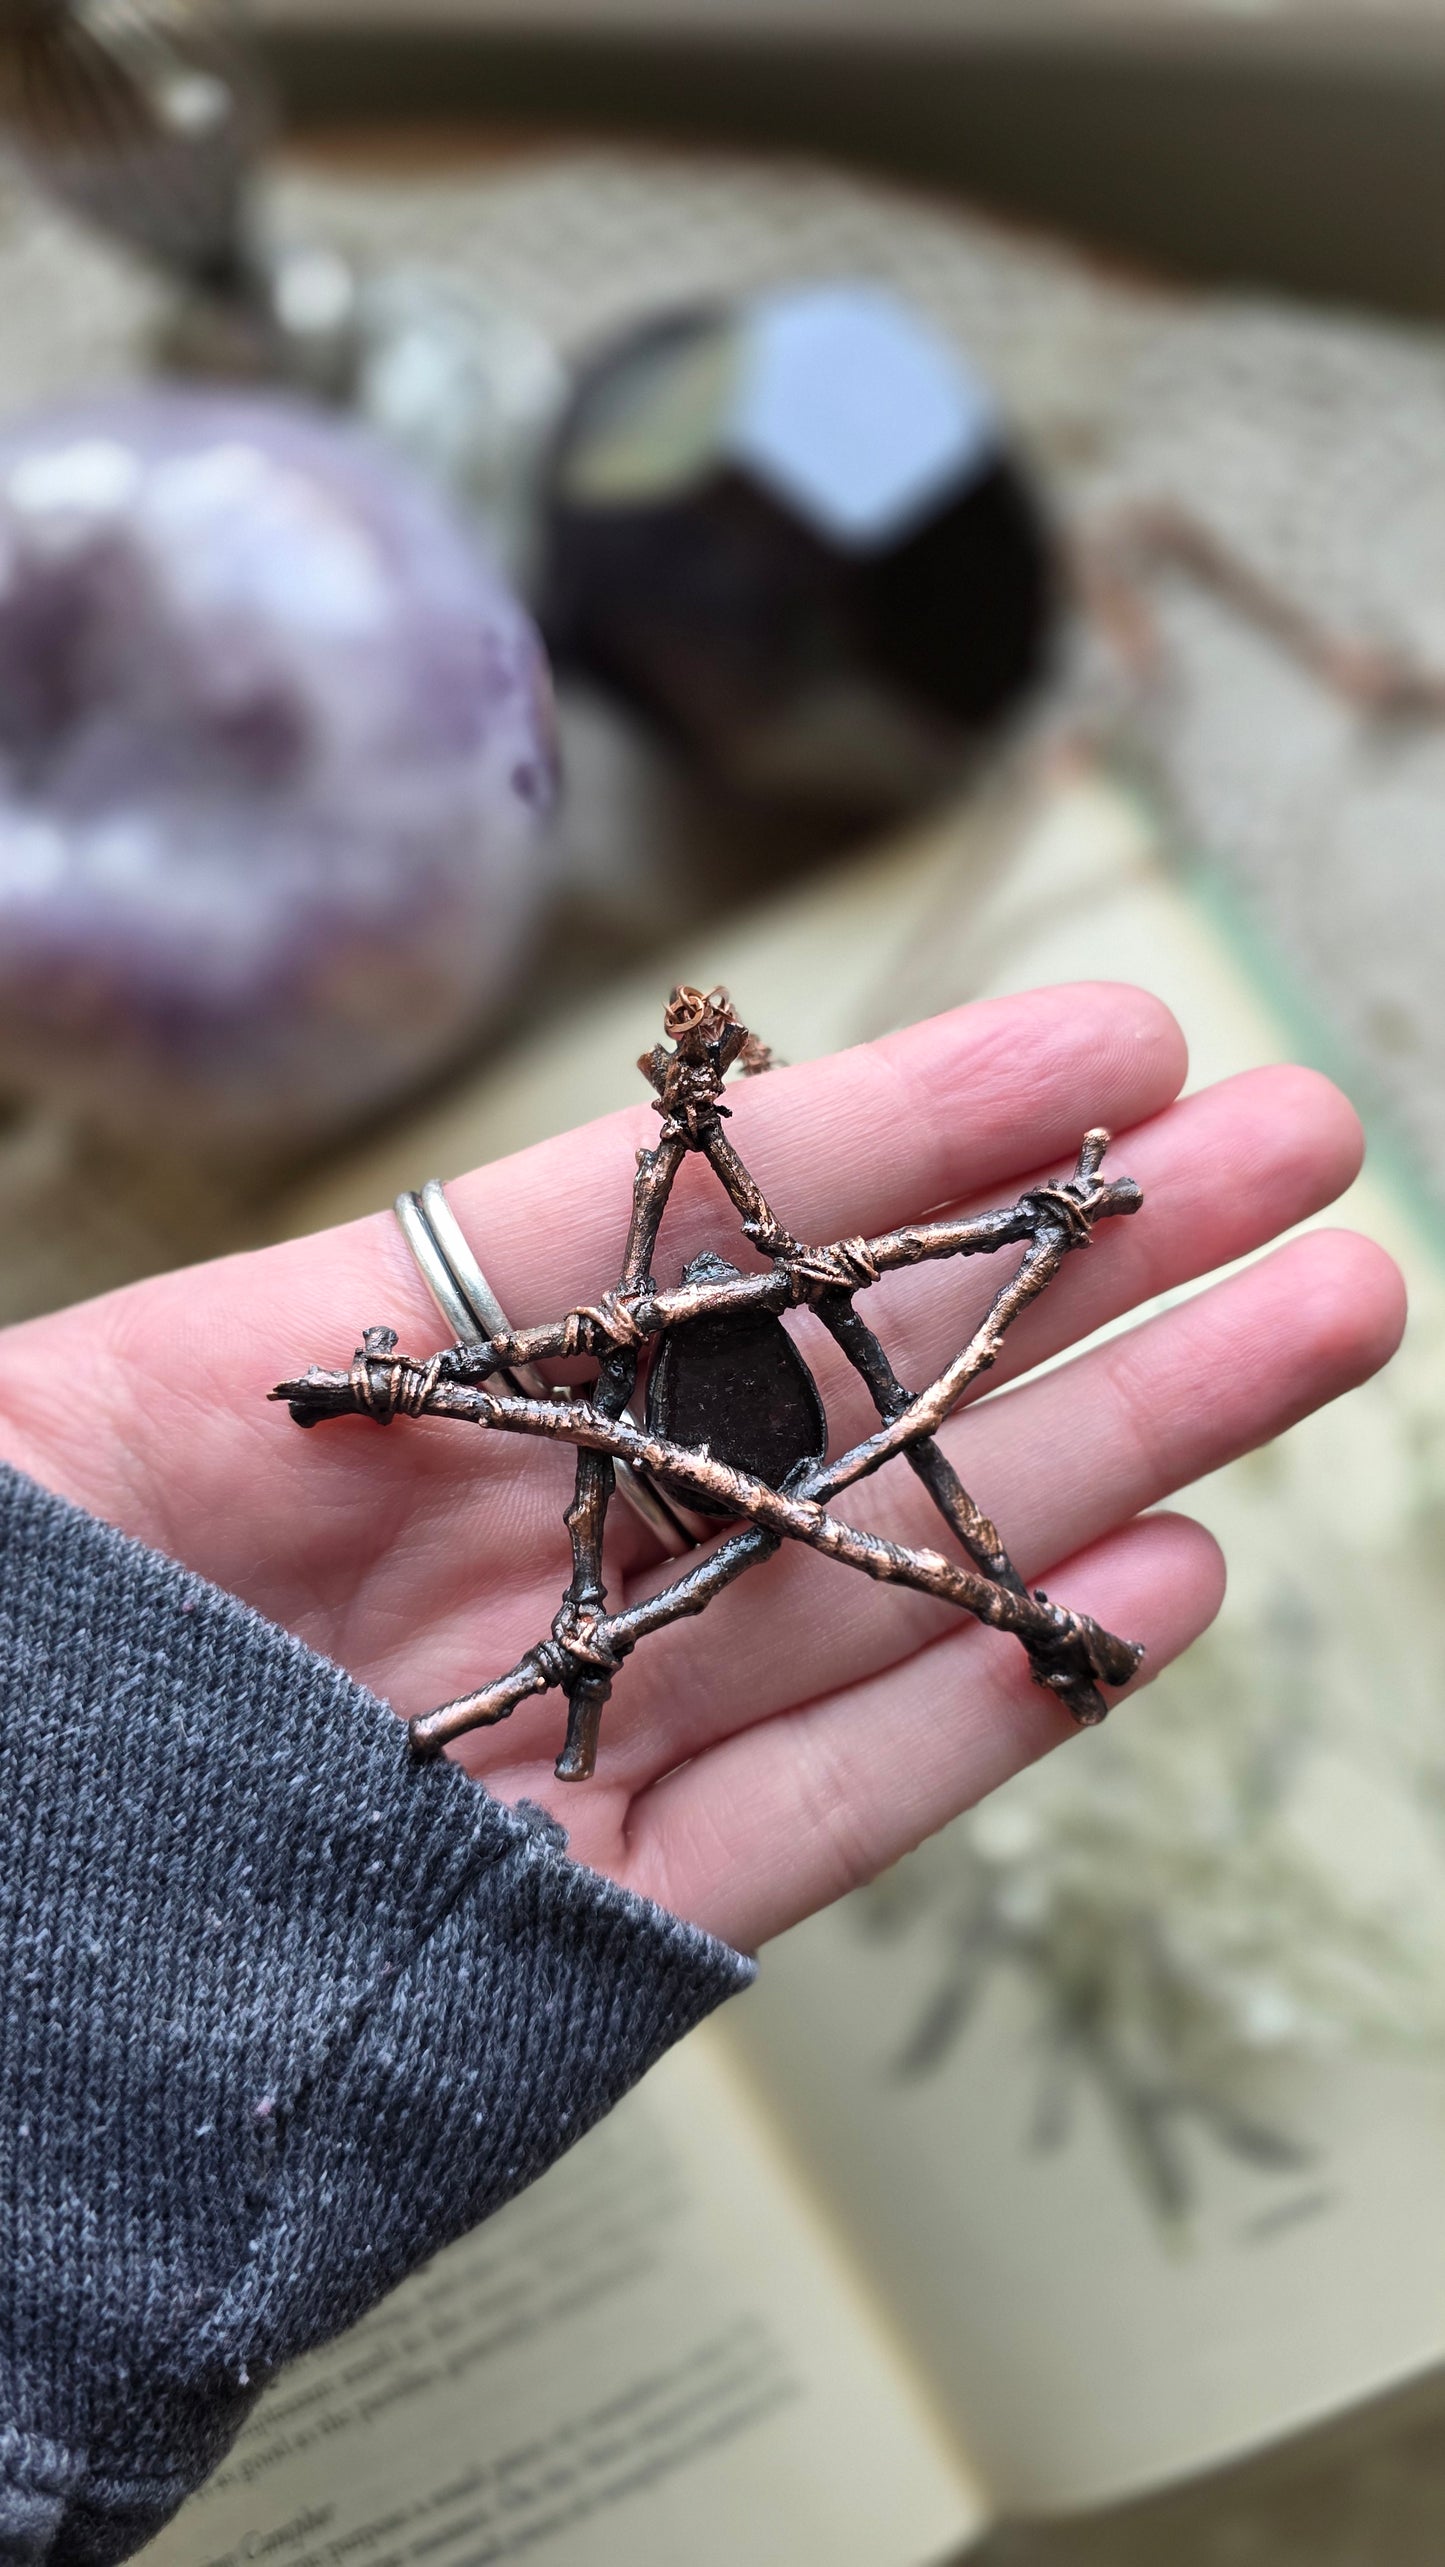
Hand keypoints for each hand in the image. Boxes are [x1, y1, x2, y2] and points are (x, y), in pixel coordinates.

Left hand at [0, 984, 1400, 1952]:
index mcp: (382, 1400)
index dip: (905, 1138)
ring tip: (1317, 1322)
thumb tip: (532, 1181)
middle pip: (842, 1394)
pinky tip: (1170, 1584)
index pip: (687, 1235)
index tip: (1105, 1051)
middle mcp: (516, 1552)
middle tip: (1303, 1152)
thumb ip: (279, 1327)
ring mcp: (570, 1738)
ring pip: (886, 1581)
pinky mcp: (586, 1938)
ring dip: (1119, 1454)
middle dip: (1084, 1272)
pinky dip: (993, 1705)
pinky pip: (819, 1816)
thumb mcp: (60, 1438)